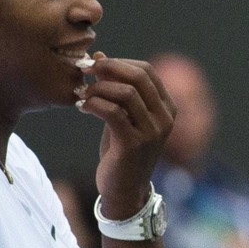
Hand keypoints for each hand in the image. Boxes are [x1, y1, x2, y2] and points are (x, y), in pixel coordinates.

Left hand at [75, 55, 175, 220]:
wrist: (124, 192)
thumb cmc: (121, 153)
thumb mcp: (121, 117)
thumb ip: (114, 89)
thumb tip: (100, 55)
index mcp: (166, 108)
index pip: (147, 71)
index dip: (120, 62)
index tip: (97, 65)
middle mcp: (164, 118)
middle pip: (138, 77)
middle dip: (109, 68)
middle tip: (86, 70)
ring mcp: (152, 132)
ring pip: (125, 93)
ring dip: (98, 88)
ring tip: (83, 93)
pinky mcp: (134, 144)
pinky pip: (113, 112)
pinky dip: (94, 104)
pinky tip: (82, 107)